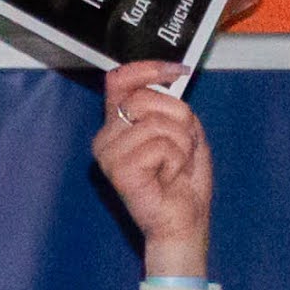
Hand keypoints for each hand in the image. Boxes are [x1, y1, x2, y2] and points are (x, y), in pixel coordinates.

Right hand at [89, 62, 213, 279]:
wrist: (183, 221)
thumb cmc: (182, 181)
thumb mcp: (183, 130)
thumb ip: (169, 103)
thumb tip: (169, 76)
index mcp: (118, 124)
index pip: (120, 80)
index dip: (148, 68)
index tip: (178, 70)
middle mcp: (106, 137)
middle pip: (144, 98)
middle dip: (178, 119)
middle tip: (179, 148)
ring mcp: (108, 155)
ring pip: (156, 123)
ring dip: (180, 144)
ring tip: (173, 166)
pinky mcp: (118, 171)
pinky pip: (159, 146)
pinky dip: (176, 161)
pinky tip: (167, 178)